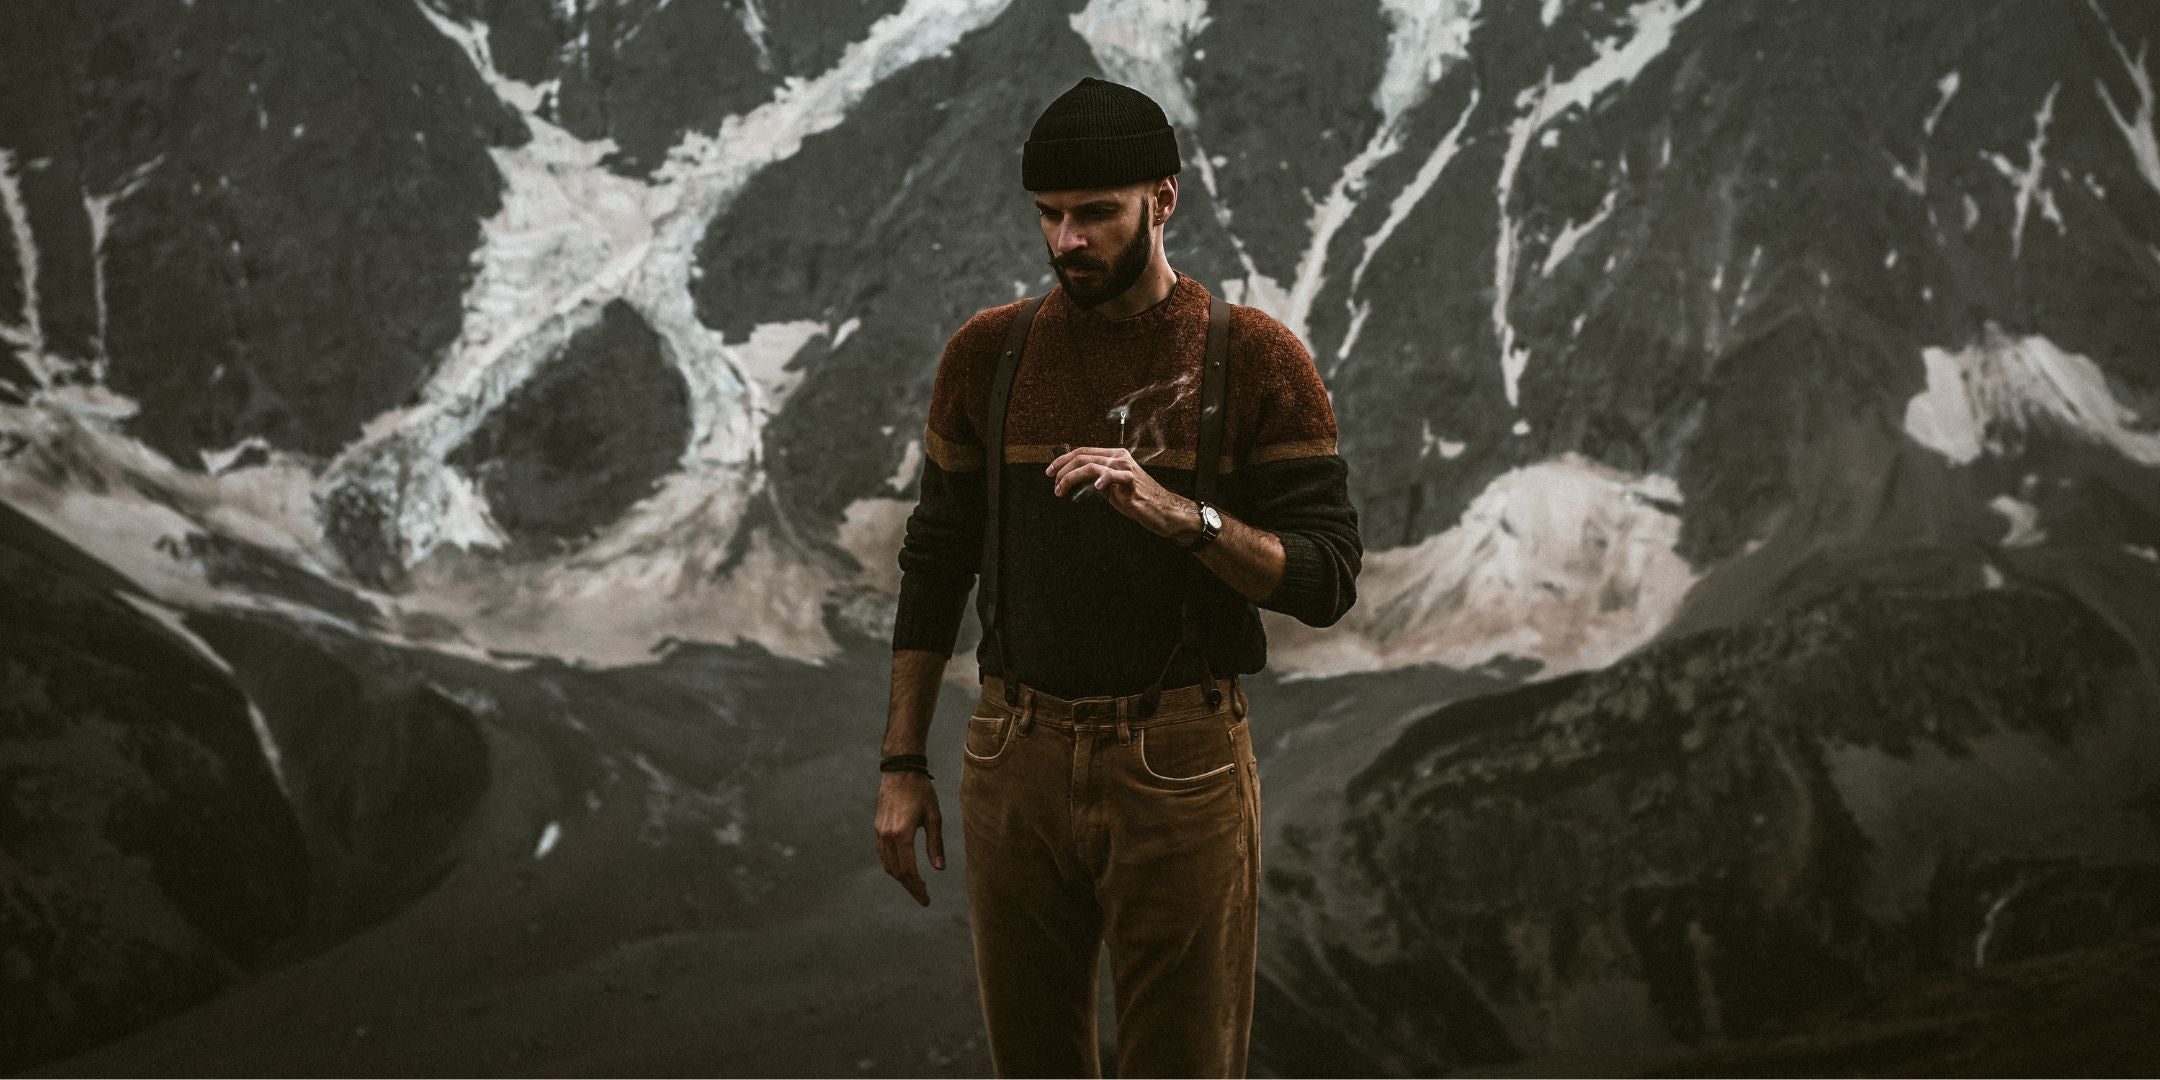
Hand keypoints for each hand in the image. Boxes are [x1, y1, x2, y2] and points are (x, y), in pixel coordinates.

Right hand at [874, 769, 943, 906]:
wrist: (900, 771)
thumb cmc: (921, 791)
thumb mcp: (934, 817)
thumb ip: (935, 844)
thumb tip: (939, 869)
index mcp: (902, 834)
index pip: (908, 870)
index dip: (917, 888)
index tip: (926, 900)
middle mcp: (887, 835)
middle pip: (896, 872)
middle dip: (910, 887)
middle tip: (923, 897)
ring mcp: (880, 832)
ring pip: (888, 865)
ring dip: (901, 878)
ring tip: (916, 885)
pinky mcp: (878, 828)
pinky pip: (884, 854)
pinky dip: (893, 866)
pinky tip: (905, 868)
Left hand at [1046, 446, 1192, 540]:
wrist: (1162, 510)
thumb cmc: (1137, 499)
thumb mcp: (1111, 487)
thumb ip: (1096, 479)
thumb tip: (1075, 479)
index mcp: (1113, 456)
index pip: (1082, 452)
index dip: (1063, 460)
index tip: (1050, 472)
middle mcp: (1118, 457)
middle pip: (1082, 456)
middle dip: (1062, 469)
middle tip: (1053, 483)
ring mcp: (1125, 468)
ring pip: (1090, 465)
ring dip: (1070, 478)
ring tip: (1061, 490)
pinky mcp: (1131, 481)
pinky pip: (1112, 476)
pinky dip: (1101, 480)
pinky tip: (1095, 487)